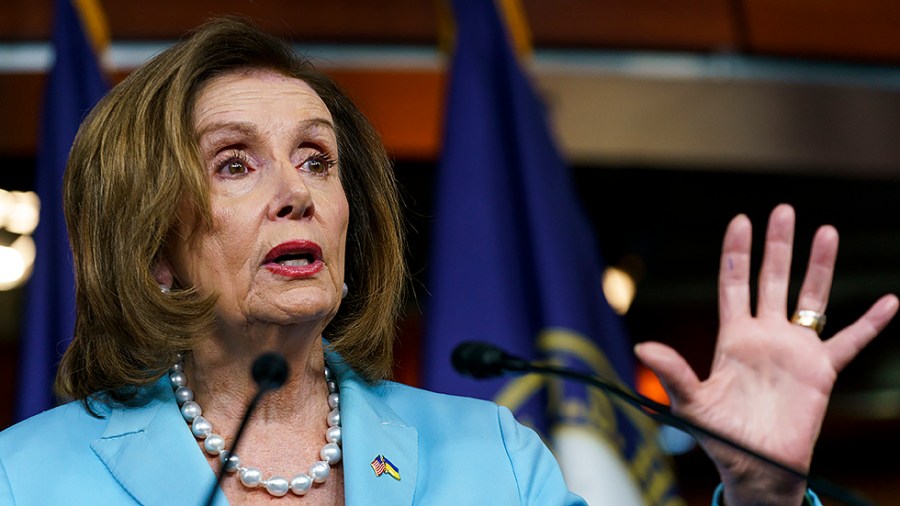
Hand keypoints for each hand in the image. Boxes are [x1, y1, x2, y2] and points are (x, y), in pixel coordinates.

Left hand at [635, 204, 897, 505]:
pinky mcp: (822, 372)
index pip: (733, 283)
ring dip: (819, 267)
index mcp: (733, 337)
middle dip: (777, 246)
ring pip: (810, 299)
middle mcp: (765, 335)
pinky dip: (871, 323)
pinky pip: (851, 341)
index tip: (740, 219)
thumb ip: (673, 372)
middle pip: (772, 279)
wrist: (756, 467)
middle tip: (783, 210)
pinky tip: (890, 301)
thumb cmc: (720, 437)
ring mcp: (795, 350)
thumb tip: (642, 345)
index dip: (736, 253)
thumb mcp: (692, 403)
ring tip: (827, 231)